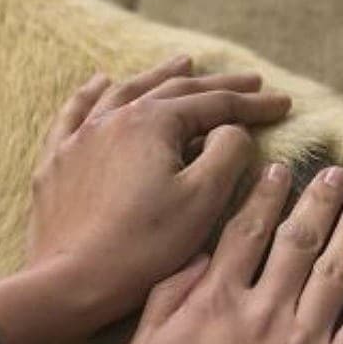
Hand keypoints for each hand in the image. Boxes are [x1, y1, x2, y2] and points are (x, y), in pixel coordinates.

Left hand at [0, 56, 290, 343]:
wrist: (73, 281)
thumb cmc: (145, 245)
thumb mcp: (203, 199)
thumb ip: (228, 153)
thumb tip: (234, 130)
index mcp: (152, 122)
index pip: (215, 105)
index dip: (253, 104)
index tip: (284, 104)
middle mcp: (114, 118)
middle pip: (174, 91)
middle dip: (217, 86)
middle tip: (251, 81)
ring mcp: (81, 137)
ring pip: (126, 92)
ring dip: (160, 75)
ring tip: (183, 62)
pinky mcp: (58, 162)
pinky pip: (76, 113)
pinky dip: (93, 93)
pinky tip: (101, 82)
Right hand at [122, 162, 342, 343]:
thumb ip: (167, 297)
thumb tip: (199, 256)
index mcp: (217, 300)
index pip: (246, 233)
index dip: (265, 197)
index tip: (281, 171)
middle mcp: (265, 308)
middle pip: (297, 241)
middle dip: (317, 201)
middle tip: (336, 173)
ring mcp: (305, 339)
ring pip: (337, 270)